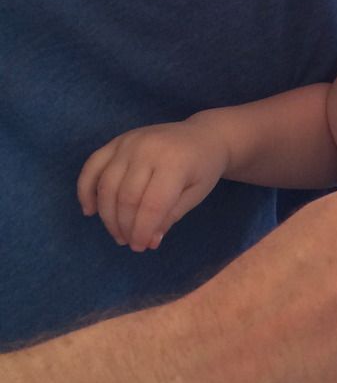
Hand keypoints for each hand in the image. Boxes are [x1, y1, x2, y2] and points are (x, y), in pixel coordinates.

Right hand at [77, 118, 228, 250]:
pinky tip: (91, 210)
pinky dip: (86, 189)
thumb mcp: (196, 194)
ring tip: (118, 233)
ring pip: (107, 185)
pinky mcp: (117, 140)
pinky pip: (92, 166)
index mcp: (175, 162)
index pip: (152, 204)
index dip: (143, 230)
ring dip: (107, 215)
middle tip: (129, 242)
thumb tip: (148, 242)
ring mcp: (130, 142)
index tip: (140, 247)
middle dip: (125, 226)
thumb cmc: (203, 167)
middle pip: (126, 197)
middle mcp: (148, 149)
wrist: (204, 135)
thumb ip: (171, 216)